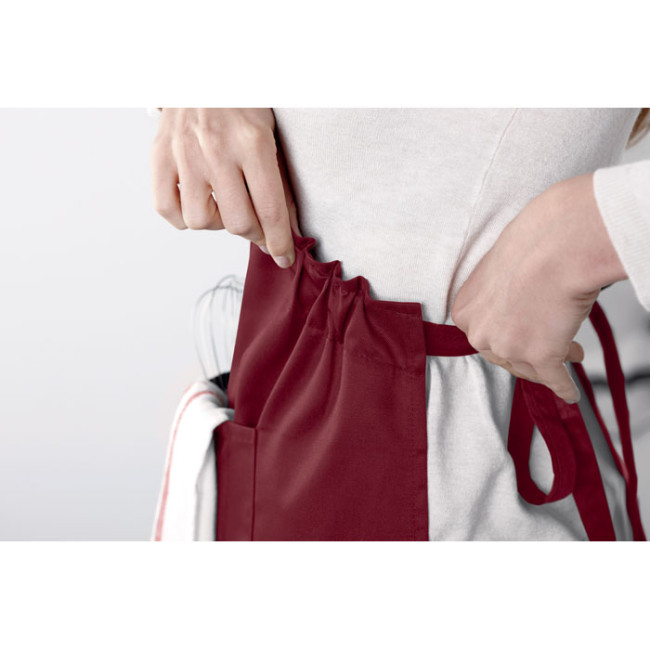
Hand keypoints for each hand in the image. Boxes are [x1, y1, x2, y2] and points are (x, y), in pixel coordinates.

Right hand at [150, 108, 301, 267]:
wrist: (202, 70)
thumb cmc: (241, 104)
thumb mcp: (270, 135)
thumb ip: (278, 182)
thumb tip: (287, 228)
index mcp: (252, 143)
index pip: (270, 210)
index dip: (279, 242)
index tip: (283, 257)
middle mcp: (216, 150)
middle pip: (238, 222)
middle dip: (254, 234)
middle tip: (257, 227)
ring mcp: (184, 154)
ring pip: (201, 222)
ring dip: (218, 224)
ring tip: (224, 206)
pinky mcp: (159, 156)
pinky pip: (167, 210)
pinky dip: (184, 218)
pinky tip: (199, 203)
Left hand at [451, 172, 627, 402]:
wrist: (556, 244)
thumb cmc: (532, 244)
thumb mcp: (500, 268)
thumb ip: (500, 292)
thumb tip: (517, 298)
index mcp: (465, 311)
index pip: (484, 334)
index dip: (507, 336)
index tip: (522, 335)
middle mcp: (480, 333)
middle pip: (503, 354)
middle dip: (528, 350)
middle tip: (550, 344)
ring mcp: (509, 347)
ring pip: (529, 367)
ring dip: (551, 362)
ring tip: (572, 353)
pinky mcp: (540, 357)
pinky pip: (554, 379)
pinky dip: (563, 387)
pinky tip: (570, 393)